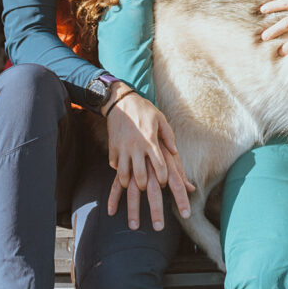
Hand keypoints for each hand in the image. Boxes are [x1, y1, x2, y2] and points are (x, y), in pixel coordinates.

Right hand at [105, 88, 192, 213]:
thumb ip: (168, 136)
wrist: (121, 101)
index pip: (159, 166)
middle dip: (143, 185)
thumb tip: (175, 152)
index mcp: (151, 140)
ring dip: (128, 182)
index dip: (163, 178)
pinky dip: (117, 169)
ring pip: (123, 174)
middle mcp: (136, 146)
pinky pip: (114, 164)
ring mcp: (122, 148)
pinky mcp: (112, 147)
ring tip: (132, 183)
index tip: (163, 182)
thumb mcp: (160, 118)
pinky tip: (122, 169)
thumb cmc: (144, 110)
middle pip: (140, 175)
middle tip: (146, 186)